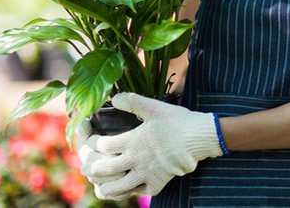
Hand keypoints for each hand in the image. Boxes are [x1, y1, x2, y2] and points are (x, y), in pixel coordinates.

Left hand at [81, 93, 222, 199]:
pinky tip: (130, 184)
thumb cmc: (178, 121)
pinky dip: (131, 190)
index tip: (93, 140)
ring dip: (105, 185)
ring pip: (116, 188)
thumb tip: (115, 97)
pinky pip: (139, 192)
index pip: (102, 146)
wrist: (201, 137)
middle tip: (88, 165)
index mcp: (133, 140)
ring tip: (102, 181)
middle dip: (91, 167)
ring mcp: (146, 173)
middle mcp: (136, 159)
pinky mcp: (158, 182)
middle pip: (103, 169)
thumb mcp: (155, 107)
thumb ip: (133, 101)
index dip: (93, 143)